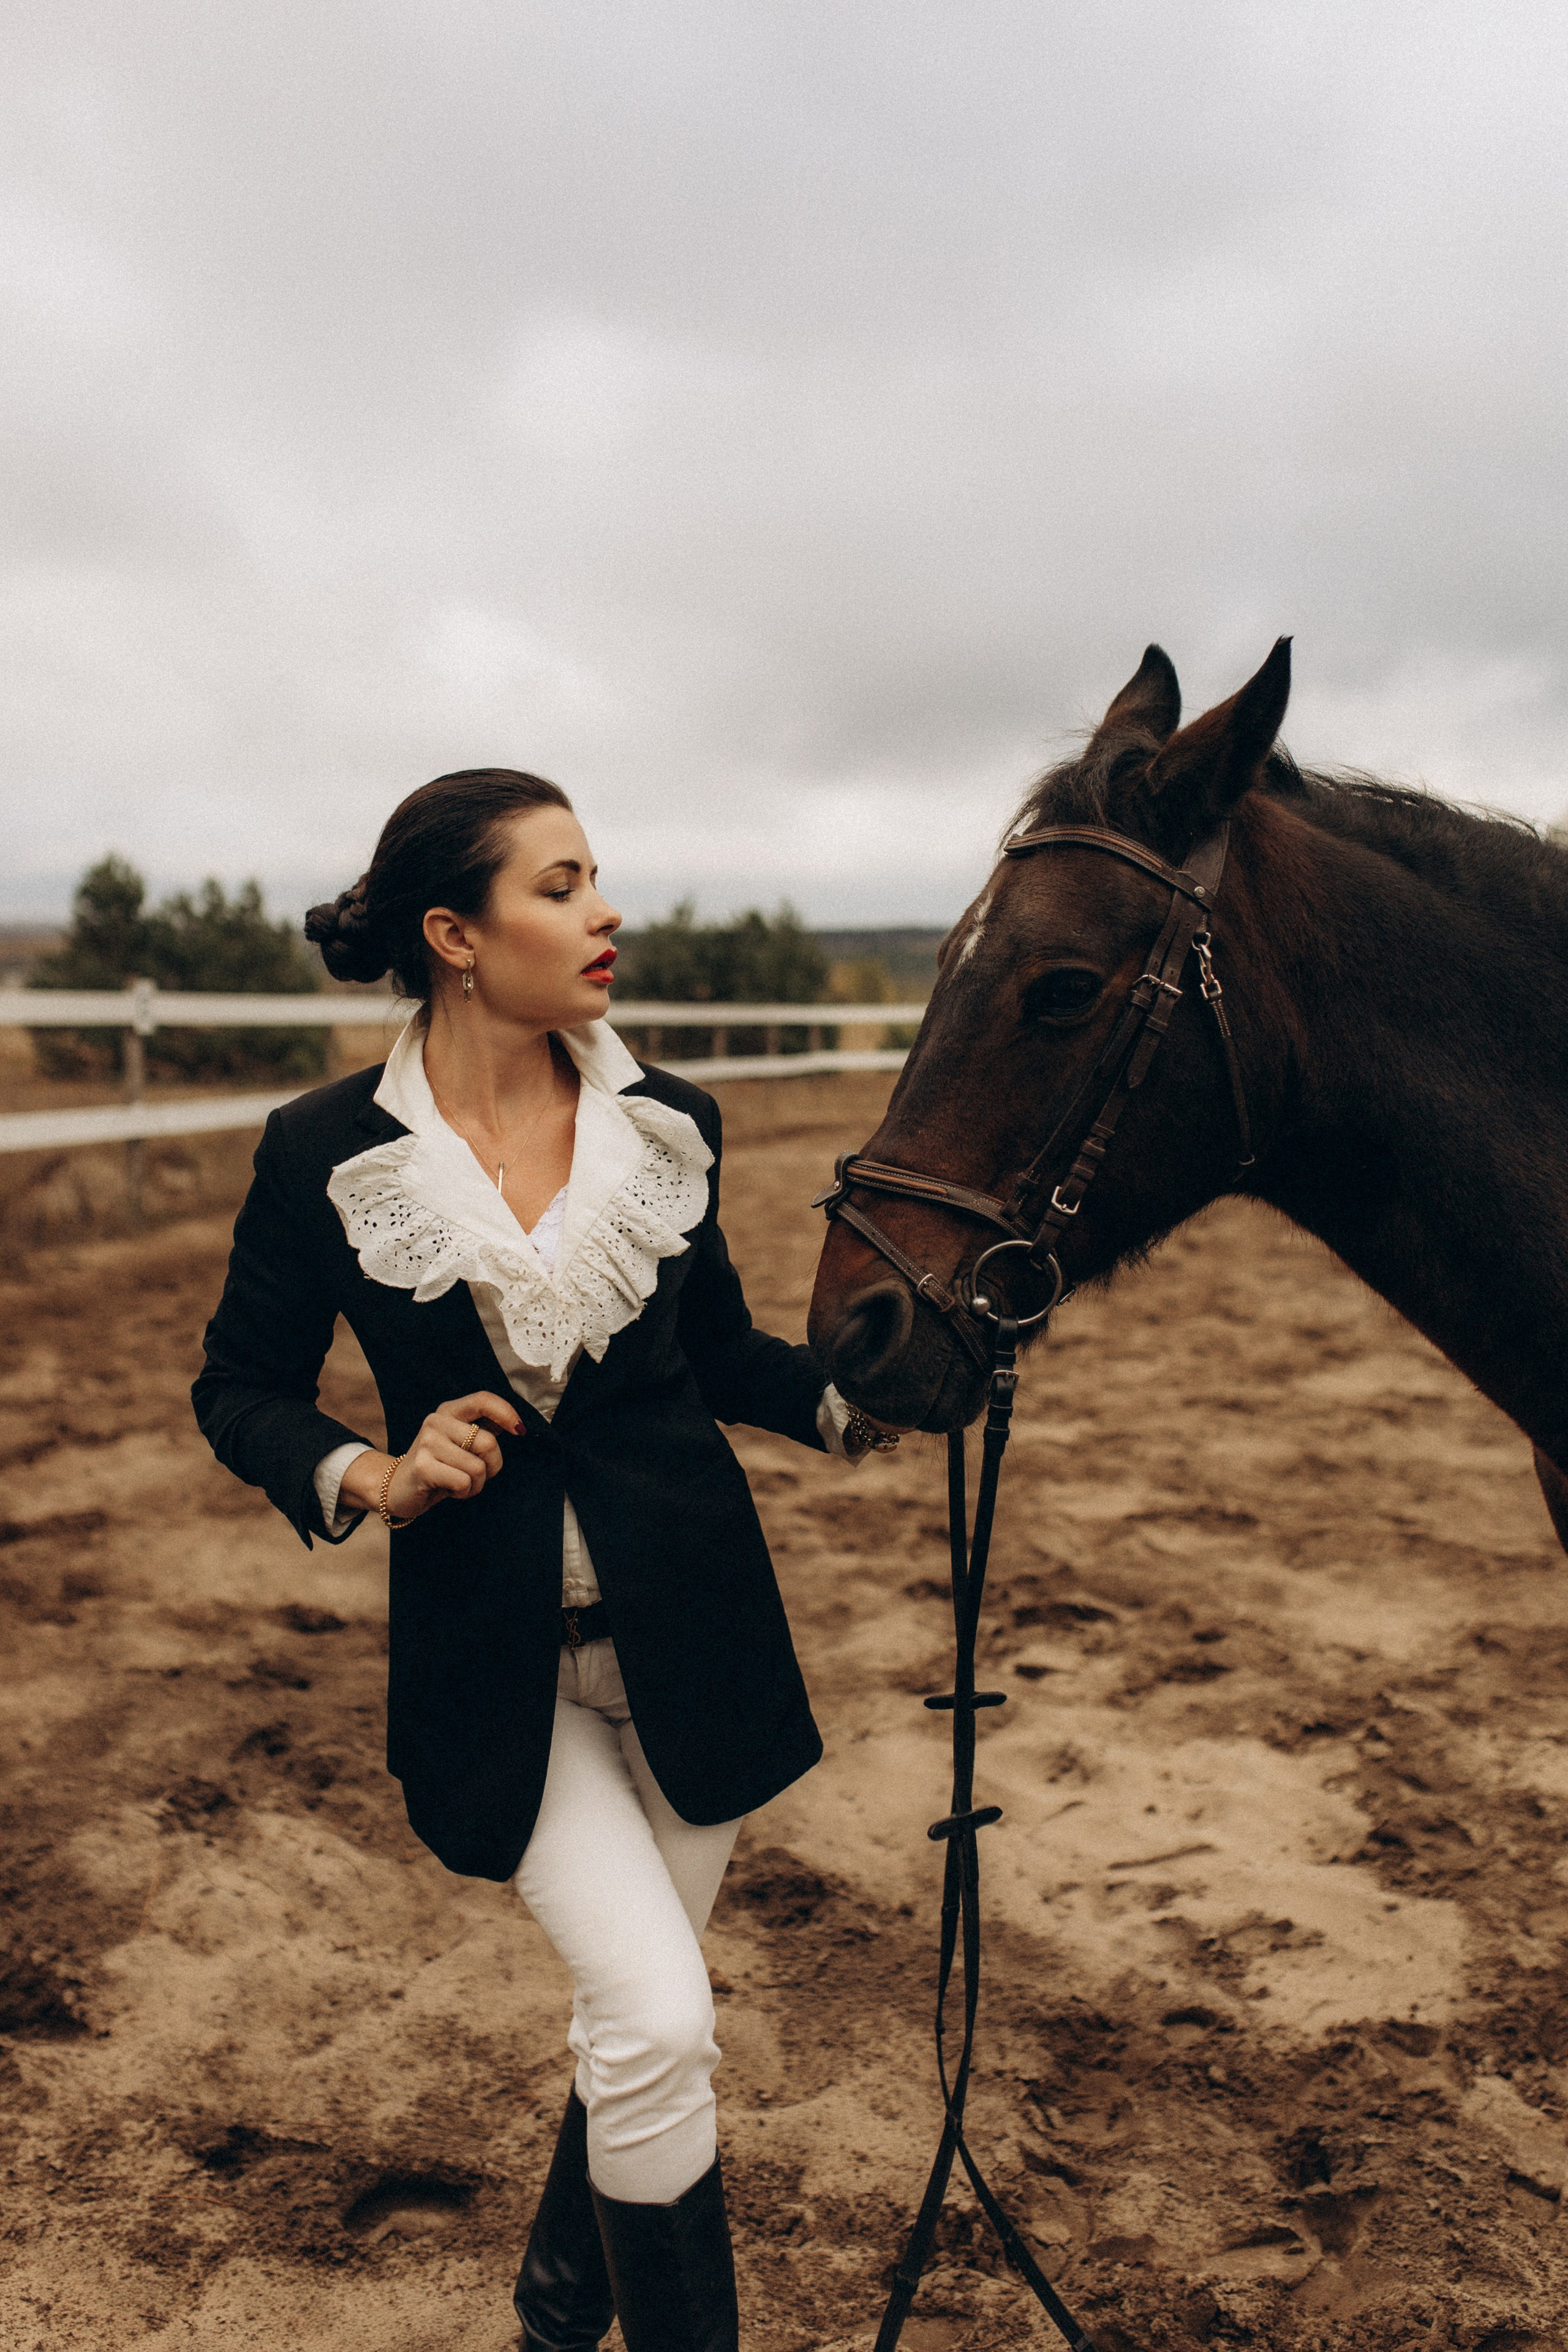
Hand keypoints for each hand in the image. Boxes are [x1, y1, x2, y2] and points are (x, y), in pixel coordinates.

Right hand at [341, 1391, 523, 1523]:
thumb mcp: (462, 1443)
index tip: (520, 1431)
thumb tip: (516, 1424)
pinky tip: (449, 1489)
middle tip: (477, 1474)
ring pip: (478, 1467)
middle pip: (488, 1442)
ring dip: (477, 1484)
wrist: (399, 1488)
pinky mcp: (423, 1466)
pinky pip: (464, 1482)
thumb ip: (485, 1429)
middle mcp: (436, 1421)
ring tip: (459, 1482)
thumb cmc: (440, 1466)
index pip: (483, 1399)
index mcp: (449, 1411)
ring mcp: (427, 1442)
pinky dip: (464, 1492)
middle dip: (493, 1466)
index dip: (506, 1412)